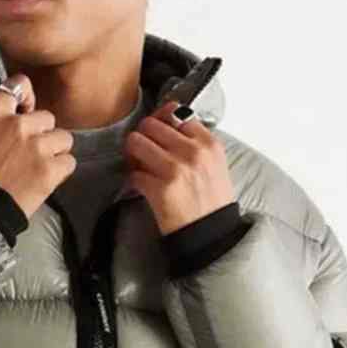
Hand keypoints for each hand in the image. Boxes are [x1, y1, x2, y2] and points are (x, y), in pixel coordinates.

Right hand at [0, 74, 75, 220]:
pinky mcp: (49, 169)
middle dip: (41, 134)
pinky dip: (61, 172)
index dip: (25, 99)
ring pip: (63, 139)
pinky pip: (69, 162)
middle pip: (47, 118)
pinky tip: (45, 179)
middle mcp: (18, 125)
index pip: (20, 86)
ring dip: (55, 152)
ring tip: (38, 167)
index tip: (25, 110)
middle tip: (28, 152)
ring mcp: (36, 147)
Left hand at [123, 99, 235, 234]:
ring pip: (136, 143)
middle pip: (151, 125)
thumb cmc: (212, 202)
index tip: (158, 137)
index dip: (162, 124)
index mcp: (208, 143)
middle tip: (141, 152)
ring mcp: (175, 169)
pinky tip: (141, 187)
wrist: (211, 233)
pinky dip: (133, 181)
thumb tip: (169, 120)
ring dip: (132, 155)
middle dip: (142, 137)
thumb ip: (195, 142)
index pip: (176, 114)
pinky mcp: (160, 189)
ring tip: (138, 166)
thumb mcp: (214, 164)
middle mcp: (192, 152)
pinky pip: (133, 174)